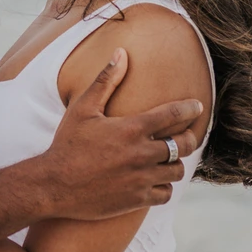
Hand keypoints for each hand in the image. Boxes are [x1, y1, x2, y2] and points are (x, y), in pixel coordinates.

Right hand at [39, 49, 202, 220]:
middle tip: (187, 135)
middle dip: (189, 137)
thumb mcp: (83, 108)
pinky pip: (165, 193)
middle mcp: (141, 153)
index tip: (197, 106)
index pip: (173, 115)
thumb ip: (106, 80)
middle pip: (183, 144)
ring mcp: (141, 178)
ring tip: (168, 158)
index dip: (189, 108)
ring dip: (175, 163)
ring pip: (177, 170)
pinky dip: (164, 186)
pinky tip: (156, 180)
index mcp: (131, 128)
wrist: (54, 185)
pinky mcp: (137, 199)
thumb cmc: (68, 143)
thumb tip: (121, 52)